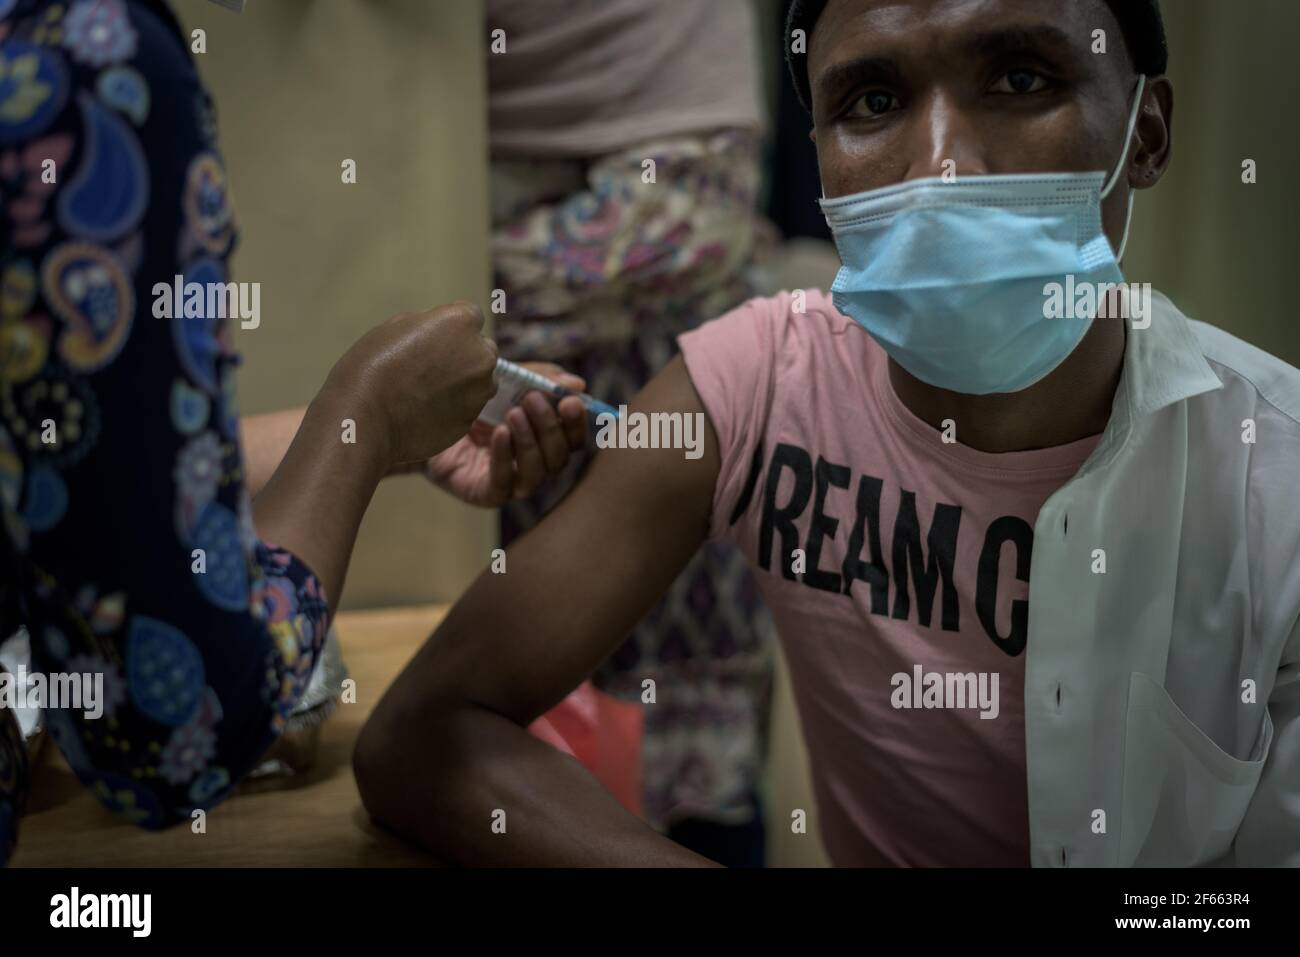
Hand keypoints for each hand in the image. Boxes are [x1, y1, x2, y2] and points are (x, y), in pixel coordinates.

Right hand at [321, 301, 497, 471]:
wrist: (364, 418)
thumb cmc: (372, 366)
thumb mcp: (397, 326)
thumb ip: (431, 324)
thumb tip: (445, 331)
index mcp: (461, 323)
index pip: (470, 316)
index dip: (451, 327)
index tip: (432, 338)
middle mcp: (480, 355)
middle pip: (482, 349)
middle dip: (465, 354)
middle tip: (431, 367)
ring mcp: (479, 391)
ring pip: (482, 381)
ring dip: (465, 382)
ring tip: (428, 391)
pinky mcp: (471, 419)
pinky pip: (469, 407)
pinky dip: (455, 407)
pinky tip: (426, 410)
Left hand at [424, 362, 587, 506]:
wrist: (421, 418)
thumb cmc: (469, 400)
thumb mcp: (506, 380)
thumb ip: (540, 378)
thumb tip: (577, 384)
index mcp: (544, 439)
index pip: (573, 439)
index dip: (577, 423)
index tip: (570, 401)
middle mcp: (533, 465)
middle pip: (560, 458)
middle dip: (551, 428)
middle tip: (532, 400)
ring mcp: (511, 483)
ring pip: (538, 473)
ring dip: (530, 442)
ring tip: (512, 414)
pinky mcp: (486, 494)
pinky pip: (504, 483)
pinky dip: (505, 458)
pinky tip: (498, 434)